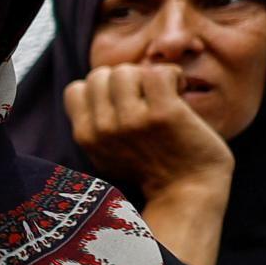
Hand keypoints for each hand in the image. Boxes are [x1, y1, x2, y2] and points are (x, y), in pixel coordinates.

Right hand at [64, 63, 232, 201]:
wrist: (188, 193)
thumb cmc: (154, 171)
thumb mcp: (108, 154)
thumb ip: (96, 126)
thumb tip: (92, 90)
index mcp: (87, 136)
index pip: (77, 89)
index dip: (101, 90)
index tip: (123, 103)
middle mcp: (104, 128)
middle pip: (100, 75)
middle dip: (125, 80)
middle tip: (146, 97)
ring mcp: (132, 121)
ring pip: (126, 71)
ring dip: (147, 77)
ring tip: (164, 94)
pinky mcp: (163, 114)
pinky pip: (158, 73)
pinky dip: (172, 76)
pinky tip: (179, 90)